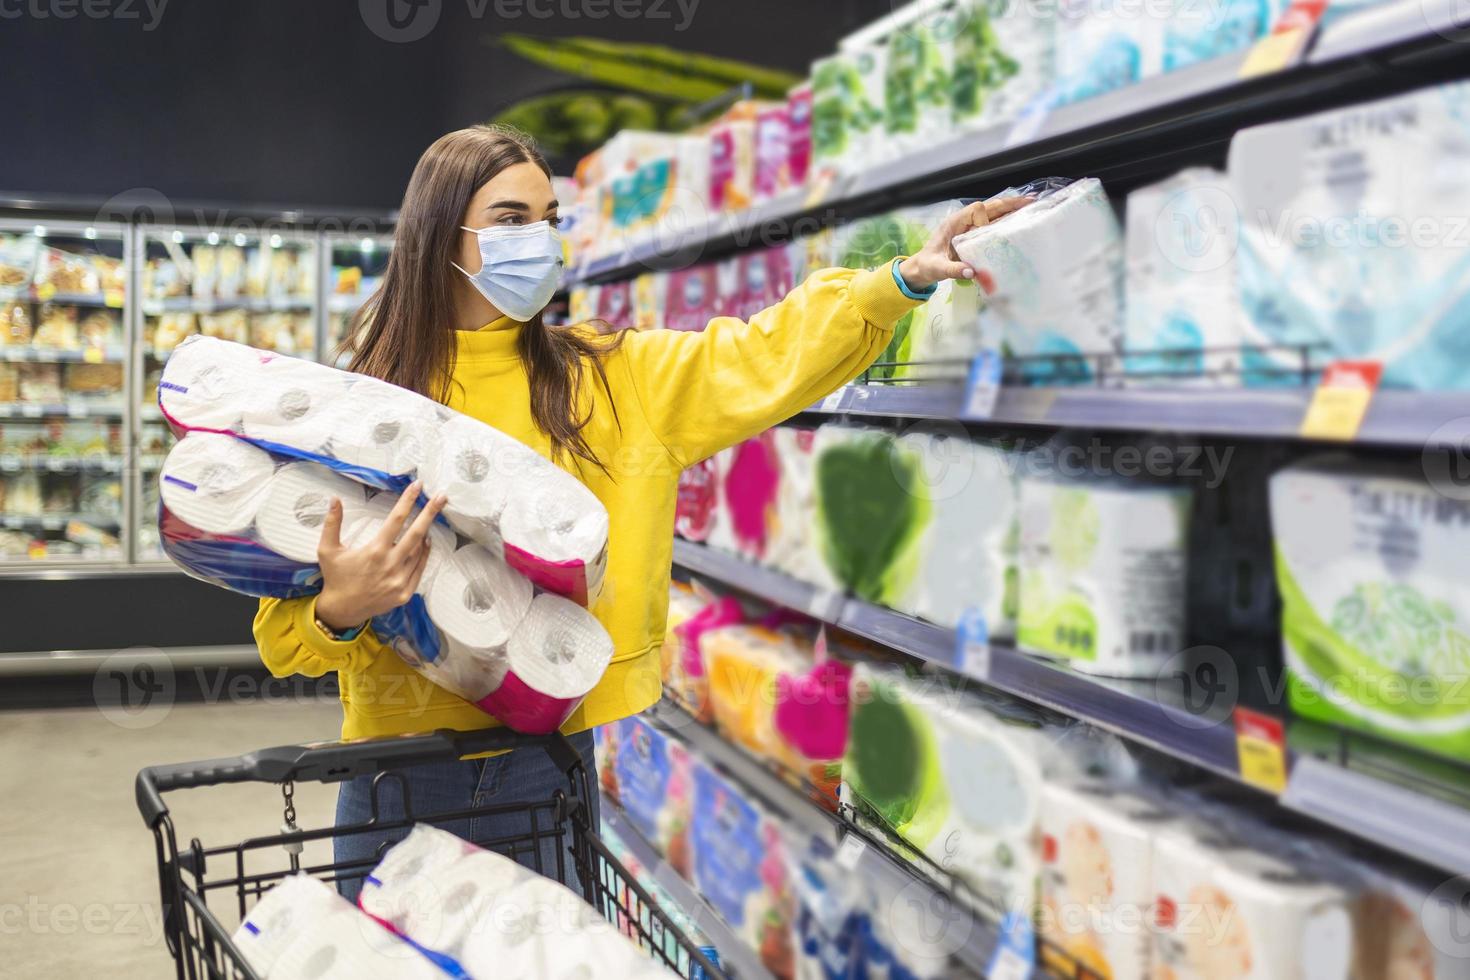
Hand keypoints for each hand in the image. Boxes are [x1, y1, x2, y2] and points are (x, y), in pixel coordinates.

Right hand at [314, 480, 448, 632]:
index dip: (408, 501)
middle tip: (442, 497)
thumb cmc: (336, 577)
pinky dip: (425, 554)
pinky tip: (426, 542)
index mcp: (374, 551)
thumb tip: (335, 499)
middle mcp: (390, 565)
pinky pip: (420, 568)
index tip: (417, 486)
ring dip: (426, 532)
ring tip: (430, 517)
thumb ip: (332, 523)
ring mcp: (400, 580)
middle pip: (416, 533)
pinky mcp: (405, 592)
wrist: (342, 610)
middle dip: (430, 512)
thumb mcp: (327, 549)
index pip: (396, 520)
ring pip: (419, 551)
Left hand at [897, 195, 1034, 291]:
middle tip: (1030, 201)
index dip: (987, 215)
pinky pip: (992, 225)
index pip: (976, 210)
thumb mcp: (938, 269)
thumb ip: (953, 269)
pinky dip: (1005, 222)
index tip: (992, 228)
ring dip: (1010, 210)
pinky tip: (1019, 223)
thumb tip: (972, 271)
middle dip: (1009, 203)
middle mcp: (964, 221)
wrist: (922, 269)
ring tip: (1030, 208)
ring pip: (993, 214)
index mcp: (954, 222)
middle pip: (989, 207)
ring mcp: (970, 227)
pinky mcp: (974, 236)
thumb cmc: (927, 266)